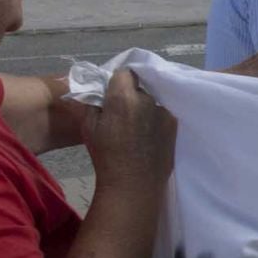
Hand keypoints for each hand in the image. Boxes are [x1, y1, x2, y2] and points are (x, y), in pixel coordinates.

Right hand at [84, 68, 176, 189]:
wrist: (134, 184)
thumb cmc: (106, 155)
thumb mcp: (88, 127)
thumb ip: (86, 102)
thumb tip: (82, 85)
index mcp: (124, 97)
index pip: (125, 72)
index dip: (118, 81)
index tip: (113, 93)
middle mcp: (148, 100)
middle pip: (140, 87)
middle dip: (131, 95)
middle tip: (122, 114)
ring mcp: (164, 112)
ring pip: (153, 100)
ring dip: (145, 108)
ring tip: (137, 128)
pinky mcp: (175, 125)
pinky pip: (163, 113)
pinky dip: (156, 119)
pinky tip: (149, 135)